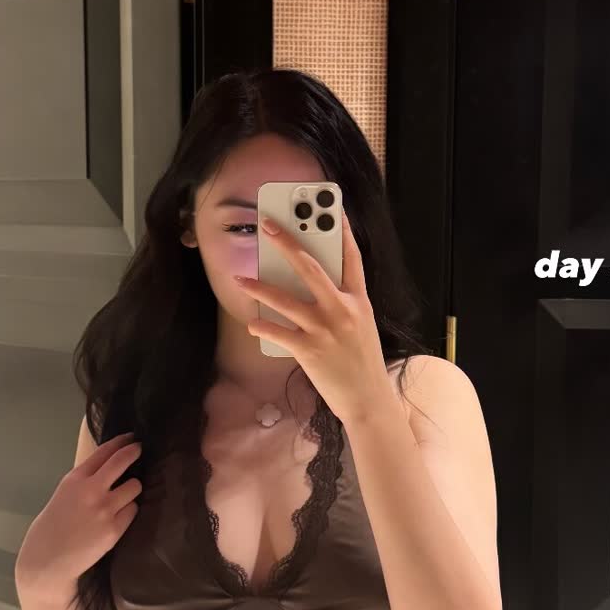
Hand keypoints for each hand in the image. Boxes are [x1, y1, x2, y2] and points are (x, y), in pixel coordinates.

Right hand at [16, 432, 142, 586]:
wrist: (47, 560)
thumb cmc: (50, 529)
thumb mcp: (62, 495)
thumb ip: (83, 483)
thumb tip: (106, 473)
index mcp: (75, 479)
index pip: (104, 451)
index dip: (120, 442)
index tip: (130, 438)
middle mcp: (92, 490)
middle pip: (122, 461)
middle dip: (134, 451)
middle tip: (140, 449)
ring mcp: (105, 509)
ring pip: (134, 487)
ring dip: (132, 489)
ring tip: (125, 495)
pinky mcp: (115, 529)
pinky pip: (133, 510)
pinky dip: (129, 511)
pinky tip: (120, 516)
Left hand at [233, 211, 390, 426]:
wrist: (369, 399)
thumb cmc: (363, 363)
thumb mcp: (362, 326)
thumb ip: (343, 303)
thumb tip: (313, 285)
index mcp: (360, 301)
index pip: (352, 258)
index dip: (342, 232)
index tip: (333, 210)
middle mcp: (343, 310)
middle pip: (312, 267)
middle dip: (287, 243)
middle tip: (268, 225)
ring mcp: (326, 330)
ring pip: (286, 299)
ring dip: (260, 287)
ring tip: (241, 279)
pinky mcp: (310, 351)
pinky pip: (279, 333)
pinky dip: (262, 328)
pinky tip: (250, 324)